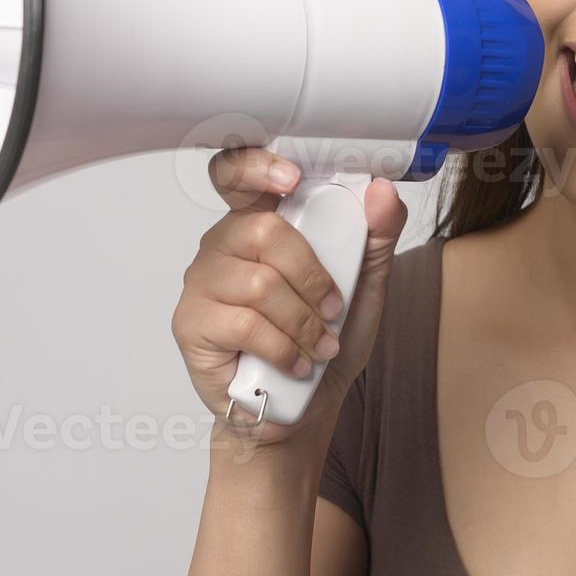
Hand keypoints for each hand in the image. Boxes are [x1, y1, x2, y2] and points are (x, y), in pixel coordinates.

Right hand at [170, 149, 408, 445]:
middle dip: (312, 275)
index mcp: (258, 221)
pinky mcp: (191, 324)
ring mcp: (201, 282)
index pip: (237, 173)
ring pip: (259, 283)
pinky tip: (296, 363)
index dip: (256, 166)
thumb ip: (376, 237)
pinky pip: (244, 324)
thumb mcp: (363, 287)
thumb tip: (384, 192)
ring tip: (320, 346)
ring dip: (303, 321)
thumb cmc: (323, 341)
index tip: (292, 179)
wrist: (301, 409)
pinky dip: (284, 348)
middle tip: (333, 309)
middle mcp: (223, 244)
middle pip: (261, 229)